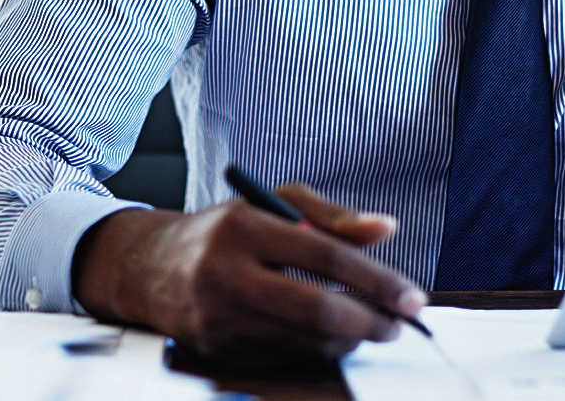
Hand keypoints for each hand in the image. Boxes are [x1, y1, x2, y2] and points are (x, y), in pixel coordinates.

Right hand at [72, 183, 426, 365]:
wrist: (153, 268)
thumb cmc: (227, 230)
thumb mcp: (276, 204)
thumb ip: (334, 217)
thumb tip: (387, 229)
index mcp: (244, 226)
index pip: (326, 257)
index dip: (378, 280)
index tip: (411, 297)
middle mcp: (226, 273)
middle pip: (316, 311)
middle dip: (370, 322)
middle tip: (399, 323)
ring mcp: (218, 318)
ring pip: (304, 343)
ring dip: (350, 341)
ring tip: (370, 326)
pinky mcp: (217, 351)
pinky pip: (284, 359)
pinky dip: (317, 351)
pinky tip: (331, 336)